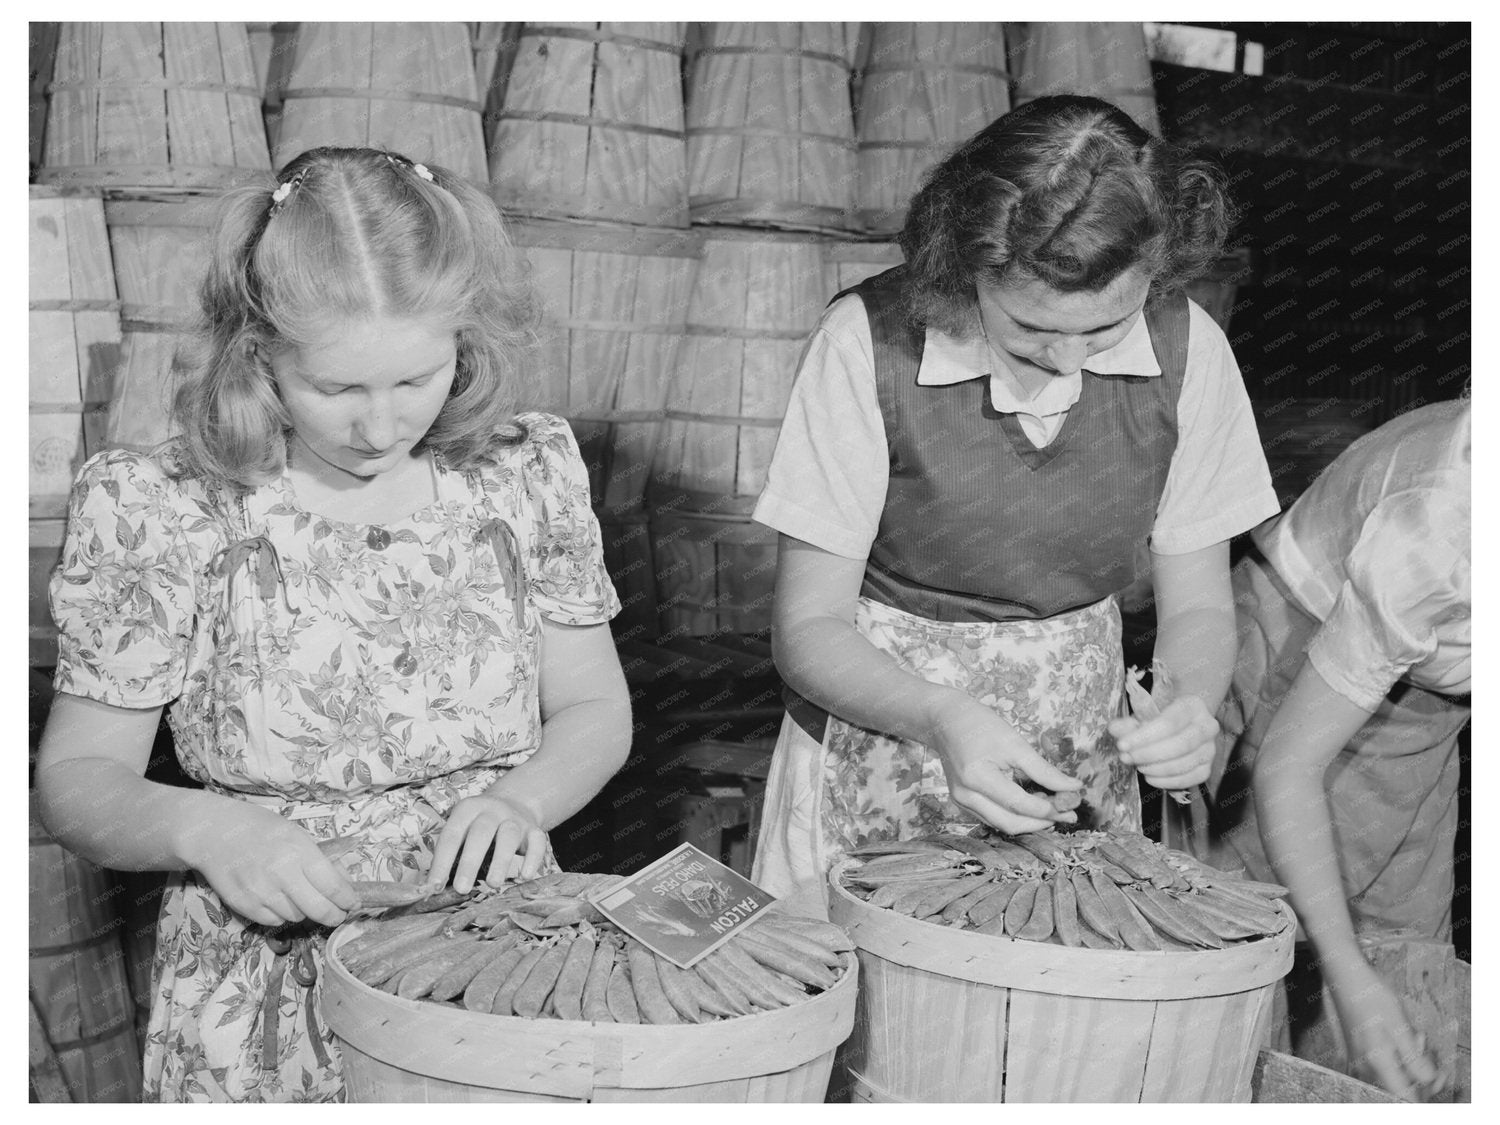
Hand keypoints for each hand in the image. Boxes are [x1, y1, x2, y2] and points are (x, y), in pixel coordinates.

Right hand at [184, 801, 358, 928]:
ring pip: (296, 917)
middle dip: (333, 916)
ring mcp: (261, 891)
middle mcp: (281, 873)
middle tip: (338, 914)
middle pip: (318, 909)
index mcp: (299, 850)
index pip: (332, 886)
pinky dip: (281, 914)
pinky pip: (274, 921)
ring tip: (299, 896)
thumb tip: (345, 883)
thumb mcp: (296, 835)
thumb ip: (320, 860)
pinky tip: (277, 899)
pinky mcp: (244, 905)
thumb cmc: (260, 829)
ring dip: (304, 911)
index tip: (353, 904)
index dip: (347, 900)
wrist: (214, 834)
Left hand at [428, 794, 548, 892]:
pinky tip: (524, 877)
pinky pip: (537, 842)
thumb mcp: (463, 830)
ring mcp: (514, 819)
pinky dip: (532, 859)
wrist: (514, 802)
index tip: (434, 887)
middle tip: (461, 889)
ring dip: (501, 861)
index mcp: (467, 810)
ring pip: (508, 836)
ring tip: (492, 884)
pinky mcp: (533, 829)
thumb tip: (432, 888)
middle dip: (470, 862)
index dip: (442, 861)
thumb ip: (451, 855)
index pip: (452, 836)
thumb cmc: (479, 827)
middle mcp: (491, 811)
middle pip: (480, 833)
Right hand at [928, 696, 1083, 833]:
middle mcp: (965, 796)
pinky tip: (1031, 803)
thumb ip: (1043, 770)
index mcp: (976, 778)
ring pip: (1002, 824)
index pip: (1019, 805)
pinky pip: (993, 817)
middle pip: (1010, 823)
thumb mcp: (1015, 743)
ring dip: (1030, 821)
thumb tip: (1073, 787)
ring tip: (1053, 807)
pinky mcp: (962, 802)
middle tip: (1068, 812)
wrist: (944, 720)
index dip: (1049, 809)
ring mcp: (961, 801)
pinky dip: (1015, 815)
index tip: (1072, 803)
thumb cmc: (980, 724)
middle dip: (1043, 821)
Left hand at [1108, 695, 1216, 790]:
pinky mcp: (1207, 768)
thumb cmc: (1159, 719)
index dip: (1143, 736)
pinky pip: (1189, 779)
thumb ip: (1128, 723)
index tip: (1122, 745)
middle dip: (1148, 754)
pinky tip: (1150, 777)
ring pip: (1185, 763)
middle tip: (1126, 757)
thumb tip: (1114, 729)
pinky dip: (1167, 781)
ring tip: (1137, 765)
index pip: (1169, 723)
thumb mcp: (1143, 715)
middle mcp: (1208, 726)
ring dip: (1156, 768)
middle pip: (1180, 744)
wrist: (1180, 727)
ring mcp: (1210, 749)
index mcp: (1192, 705)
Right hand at [1329, 963, 1445, 1100]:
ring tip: (1414, 1037)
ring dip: (1409, 1065)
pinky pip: (1381, 1068)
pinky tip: (1401, 1038)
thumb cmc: (1371, 995)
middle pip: (1399, 1089)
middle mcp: (1364, 1067)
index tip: (1436, 1075)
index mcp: (1377, 1062)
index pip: (1405, 1098)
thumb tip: (1428, 1080)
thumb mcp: (1400, 1025)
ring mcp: (1358, 1061)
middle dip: (1420, 1076)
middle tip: (1429, 1051)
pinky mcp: (1356, 1054)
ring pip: (1391, 1078)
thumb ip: (1415, 1059)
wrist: (1345, 976)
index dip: (1425, 1091)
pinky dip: (1396, 1059)